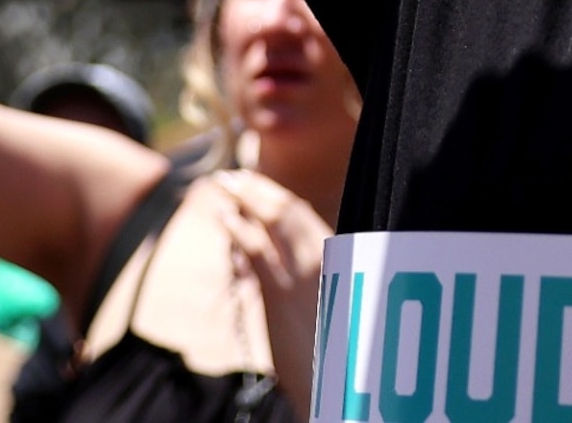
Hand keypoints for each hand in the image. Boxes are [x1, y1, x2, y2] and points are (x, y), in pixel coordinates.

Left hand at [210, 169, 328, 415]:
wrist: (344, 393)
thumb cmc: (346, 361)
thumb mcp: (341, 315)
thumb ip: (323, 285)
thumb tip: (302, 270)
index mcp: (345, 262)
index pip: (304, 218)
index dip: (277, 198)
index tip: (258, 187)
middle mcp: (328, 260)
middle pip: (289, 212)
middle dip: (259, 190)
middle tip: (235, 178)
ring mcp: (304, 276)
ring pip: (272, 221)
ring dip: (246, 199)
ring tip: (225, 186)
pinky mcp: (281, 297)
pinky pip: (257, 250)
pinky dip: (239, 228)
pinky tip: (225, 218)